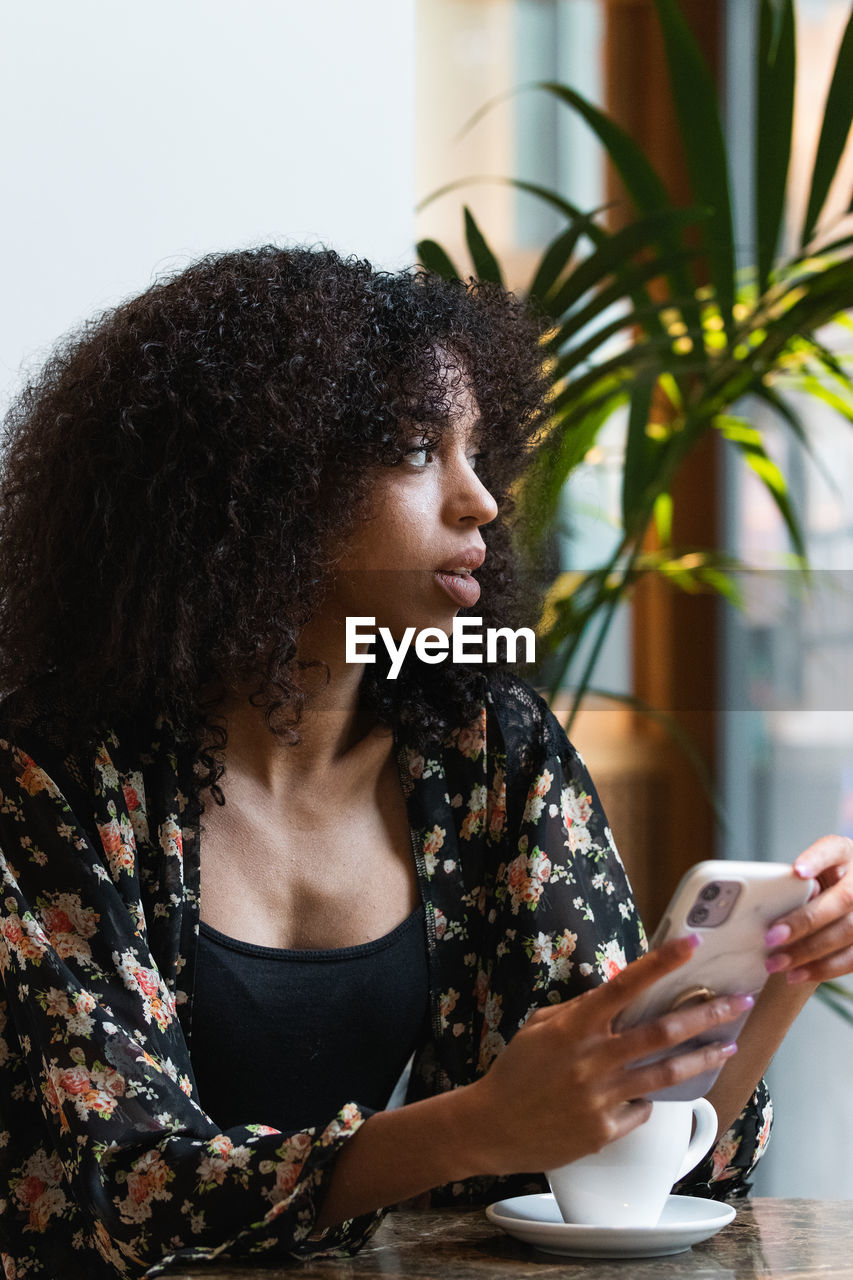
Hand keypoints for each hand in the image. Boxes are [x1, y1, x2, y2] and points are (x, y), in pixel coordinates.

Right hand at [457, 936, 749, 1176]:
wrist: (491, 1126)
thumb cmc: (517, 1071)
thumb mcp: (540, 1027)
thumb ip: (579, 1009)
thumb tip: (615, 991)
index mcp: (575, 1026)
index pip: (625, 985)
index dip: (660, 963)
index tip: (691, 944)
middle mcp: (592, 1059)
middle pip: (662, 1032)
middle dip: (706, 1015)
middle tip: (738, 1003)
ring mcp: (601, 1097)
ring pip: (666, 1073)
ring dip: (703, 1058)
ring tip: (728, 1047)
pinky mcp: (605, 1130)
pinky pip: (641, 1109)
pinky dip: (648, 1098)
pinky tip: (652, 1092)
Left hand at [765, 834, 852, 984]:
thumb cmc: (827, 879)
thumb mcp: (816, 868)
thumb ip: (797, 881)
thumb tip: (765, 902)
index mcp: (844, 853)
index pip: (833, 849)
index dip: (816, 860)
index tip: (798, 871)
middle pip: (842, 900)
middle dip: (804, 921)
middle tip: (771, 937)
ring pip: (848, 932)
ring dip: (810, 952)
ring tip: (778, 963)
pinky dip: (823, 969)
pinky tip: (798, 974)